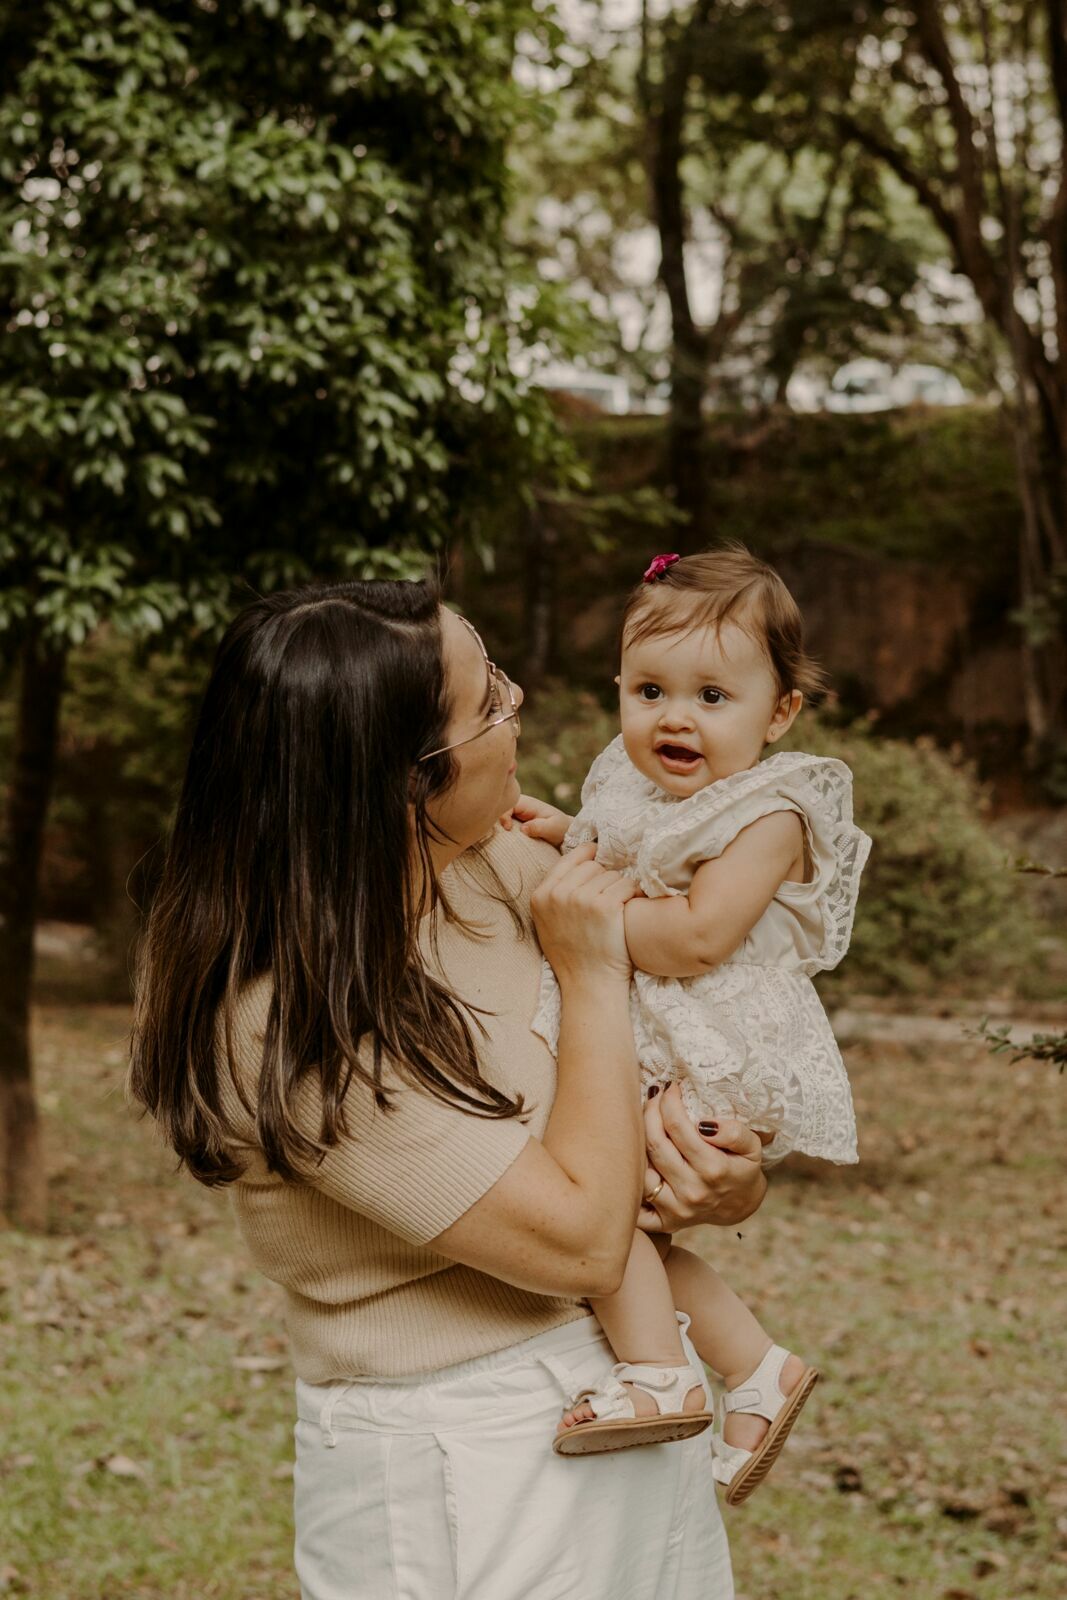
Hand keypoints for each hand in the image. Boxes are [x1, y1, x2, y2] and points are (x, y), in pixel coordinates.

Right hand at [502, 792, 572, 846]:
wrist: (565, 833)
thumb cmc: (560, 828)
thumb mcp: (552, 827)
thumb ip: (539, 827)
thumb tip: (523, 829)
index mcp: (527, 803)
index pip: (507, 805)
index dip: (504, 816)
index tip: (508, 829)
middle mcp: (518, 807)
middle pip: (499, 810)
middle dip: (495, 820)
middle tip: (495, 834)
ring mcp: (515, 815)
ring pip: (498, 817)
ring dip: (496, 827)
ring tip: (495, 838)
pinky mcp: (514, 823)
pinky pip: (501, 825)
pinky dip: (499, 831)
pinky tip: (500, 840)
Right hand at [530, 843, 638, 987]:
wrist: (589, 984)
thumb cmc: (573, 956)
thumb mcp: (549, 922)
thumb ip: (555, 893)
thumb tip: (579, 860)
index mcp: (541, 896)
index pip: (569, 859)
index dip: (587, 856)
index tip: (598, 857)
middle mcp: (558, 894)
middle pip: (592, 865)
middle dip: (604, 878)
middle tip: (609, 899)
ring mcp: (581, 899)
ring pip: (612, 875)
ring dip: (620, 889)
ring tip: (617, 911)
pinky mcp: (605, 906)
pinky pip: (627, 885)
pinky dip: (634, 895)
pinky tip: (629, 911)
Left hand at [636, 1084, 766, 1232]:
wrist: (740, 1205)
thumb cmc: (743, 1167)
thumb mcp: (752, 1146)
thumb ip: (735, 1132)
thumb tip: (705, 1124)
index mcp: (713, 1170)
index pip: (678, 1128)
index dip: (669, 1102)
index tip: (670, 1088)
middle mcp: (692, 1192)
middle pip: (654, 1144)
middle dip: (650, 1112)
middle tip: (654, 1096)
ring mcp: (675, 1209)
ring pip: (641, 1169)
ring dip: (637, 1139)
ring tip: (645, 1119)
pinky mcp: (663, 1222)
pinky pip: (637, 1201)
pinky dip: (631, 1180)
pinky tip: (634, 1157)